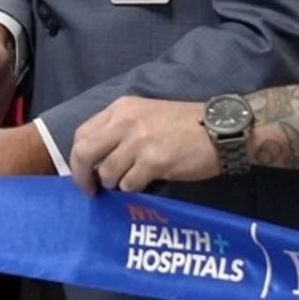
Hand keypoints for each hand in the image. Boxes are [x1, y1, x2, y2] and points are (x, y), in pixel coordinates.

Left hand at [69, 96, 218, 194]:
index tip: (83, 174)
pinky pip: (129, 184)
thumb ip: (120, 130)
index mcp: (121, 108)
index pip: (82, 133)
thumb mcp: (146, 115)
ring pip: (107, 172)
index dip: (77, 158)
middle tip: (91, 191)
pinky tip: (147, 182)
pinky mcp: (154, 161)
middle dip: (82, 176)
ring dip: (115, 184)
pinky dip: (134, 188)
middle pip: (84, 152)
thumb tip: (97, 160)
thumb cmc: (185, 124)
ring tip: (130, 182)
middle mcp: (125, 122)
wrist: (221, 129)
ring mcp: (139, 141)